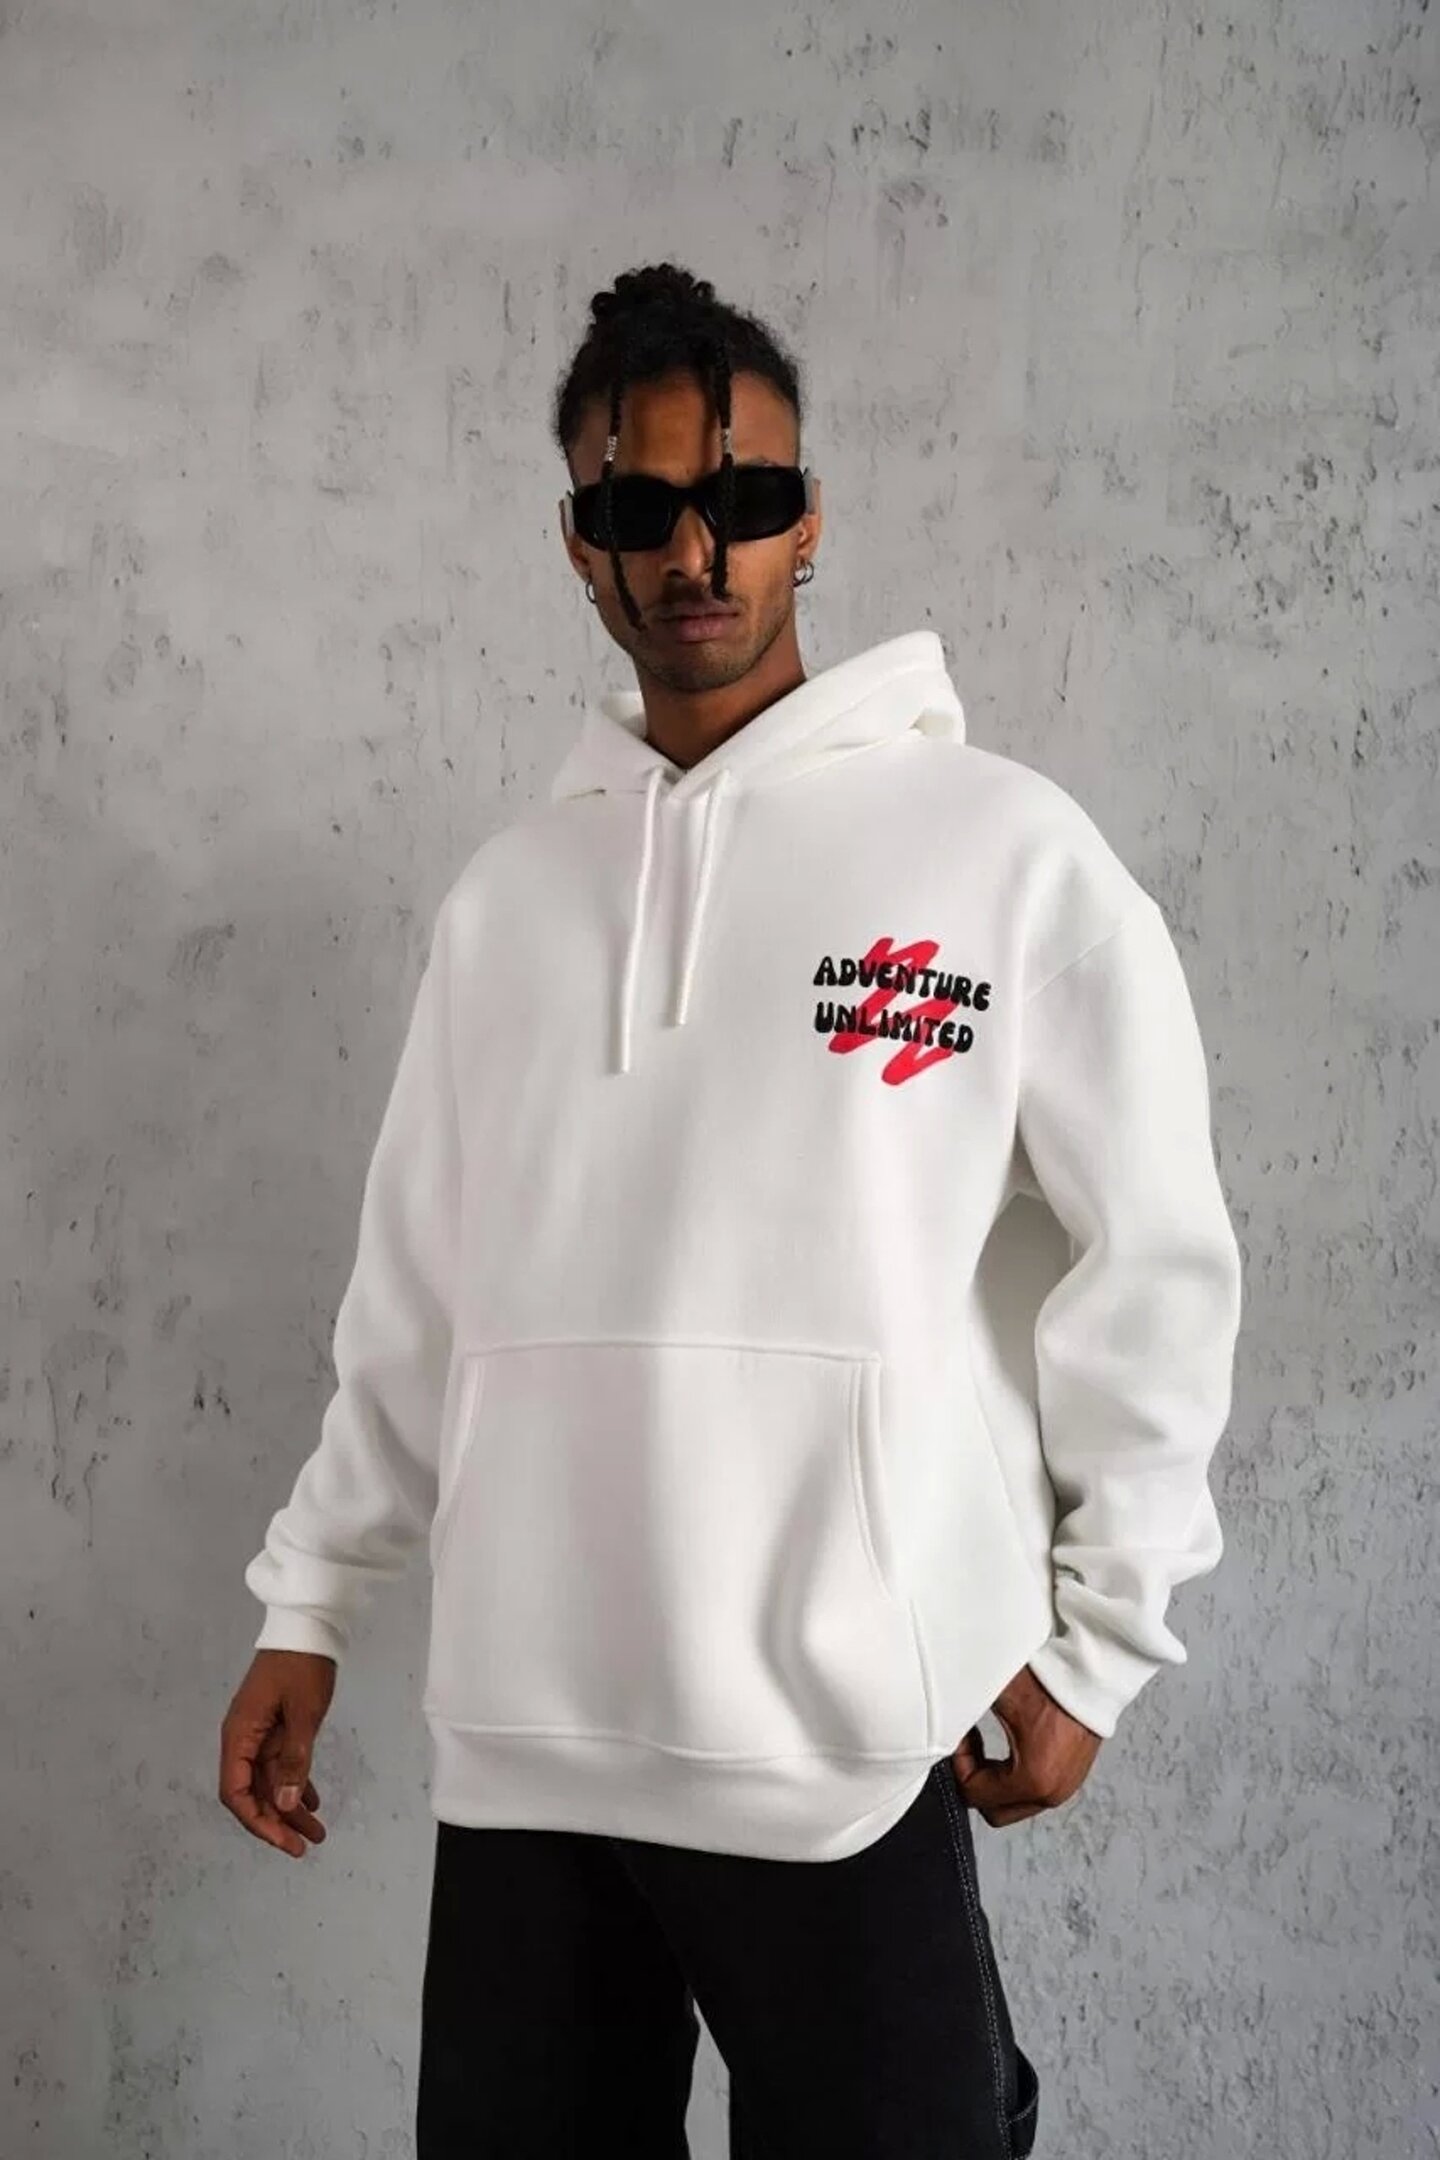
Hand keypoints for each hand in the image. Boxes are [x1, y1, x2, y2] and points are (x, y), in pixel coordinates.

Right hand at [219, 1649, 336, 1858]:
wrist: (308, 1627)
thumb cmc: (302, 1666)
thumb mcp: (303, 1714)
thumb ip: (294, 1760)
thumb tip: (285, 1804)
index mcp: (239, 1736)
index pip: (236, 1793)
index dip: (258, 1821)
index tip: (284, 1841)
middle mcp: (243, 1739)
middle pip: (254, 1793)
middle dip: (278, 1822)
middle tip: (306, 1845)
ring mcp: (259, 1733)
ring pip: (270, 1782)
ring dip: (290, 1807)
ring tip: (317, 1832)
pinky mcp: (275, 1727)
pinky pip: (281, 1765)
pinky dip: (295, 1784)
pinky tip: (313, 1801)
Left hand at [950, 1663, 1102, 1826]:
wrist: (1092, 1674)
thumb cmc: (1050, 1682)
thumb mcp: (1000, 1693)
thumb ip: (963, 1709)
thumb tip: (936, 1714)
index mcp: (1032, 1779)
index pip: (974, 1795)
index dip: (960, 1765)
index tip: (964, 1736)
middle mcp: (1051, 1793)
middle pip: (993, 1811)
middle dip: (976, 1780)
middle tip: (971, 1746)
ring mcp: (1065, 1788)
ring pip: (1013, 1803)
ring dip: (995, 1779)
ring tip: (990, 1744)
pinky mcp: (1071, 1778)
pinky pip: (1032, 1791)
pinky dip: (1015, 1775)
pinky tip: (1012, 1744)